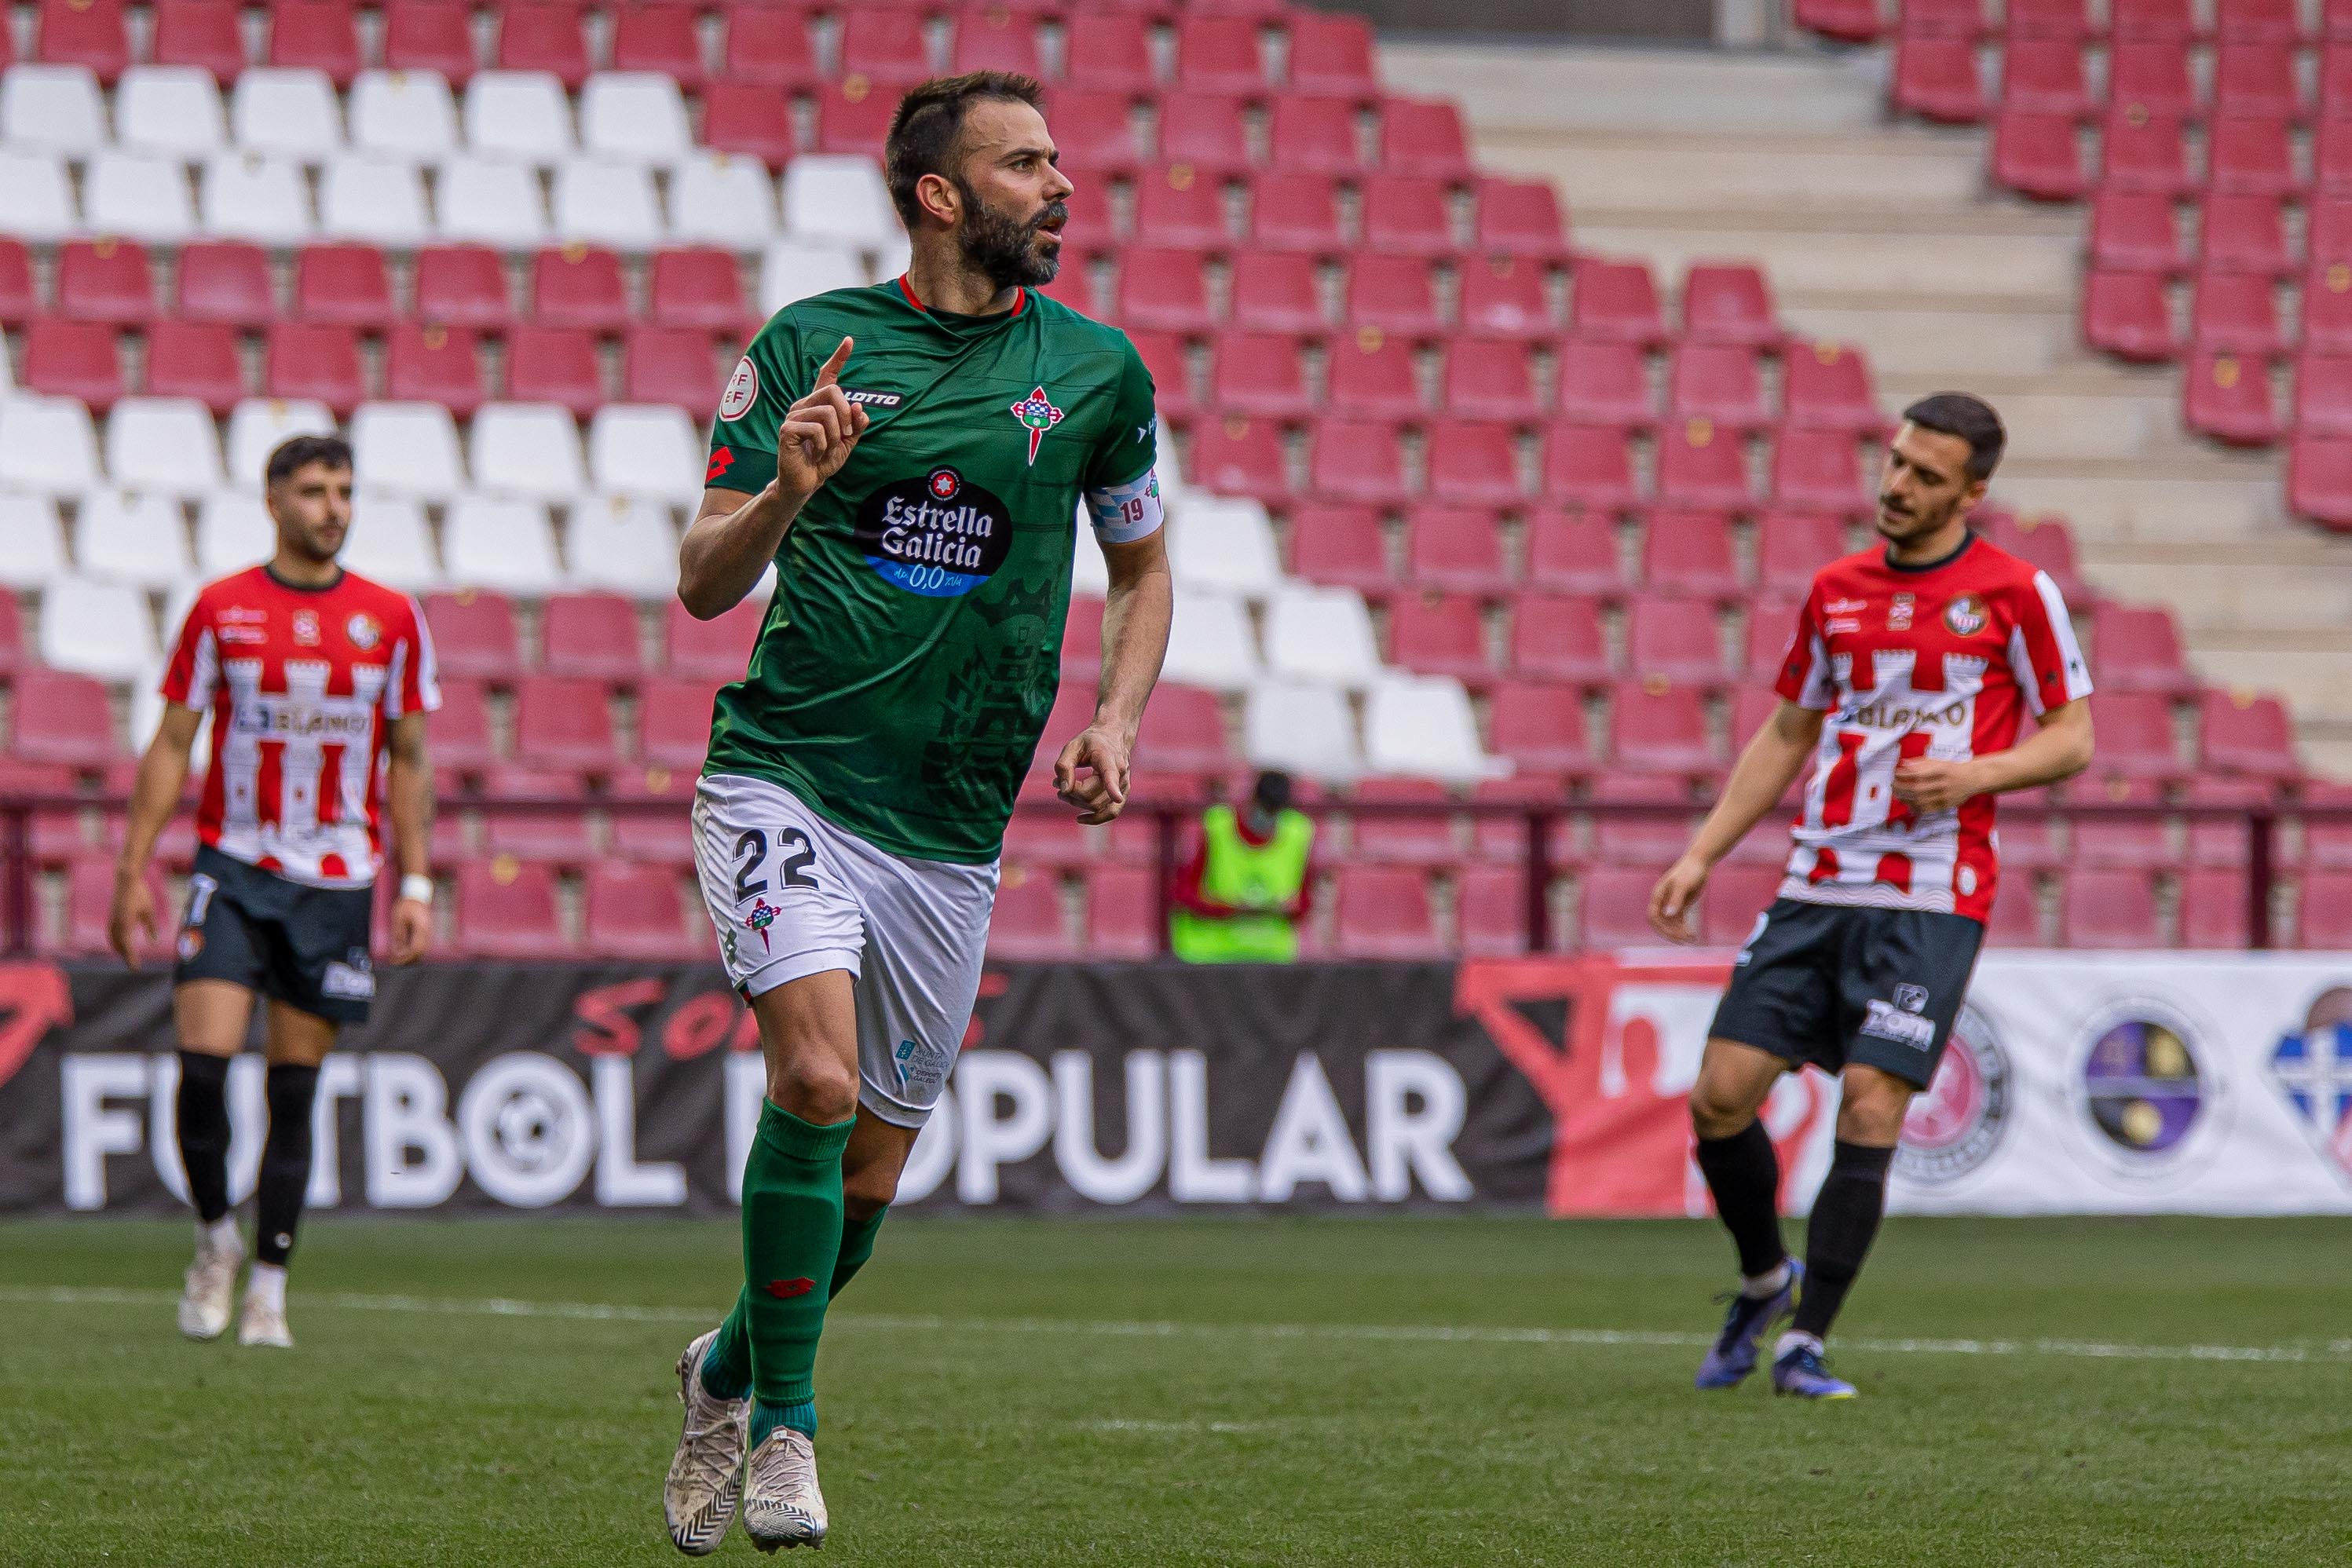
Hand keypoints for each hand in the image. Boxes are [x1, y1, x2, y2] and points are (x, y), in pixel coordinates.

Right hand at [107, 869, 157, 967]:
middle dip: (126, 956)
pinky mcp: (112, 916)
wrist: (127, 881)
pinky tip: (119, 943)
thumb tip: (153, 942)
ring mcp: (112, 920)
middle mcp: (116, 925)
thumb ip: (151, 927)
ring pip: (114, 940)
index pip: (128, 947)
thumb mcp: (149, 912)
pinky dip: (115, 941)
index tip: (136, 968)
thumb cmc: (141, 895)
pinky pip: (111, 933)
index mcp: (125, 925)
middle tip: (134, 966)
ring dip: (119, 949)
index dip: (131, 959)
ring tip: (126, 957)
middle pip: (120, 946)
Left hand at [390, 896, 431, 964]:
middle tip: (396, 962)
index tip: (395, 961)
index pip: (416, 949)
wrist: (417, 894)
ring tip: (399, 958)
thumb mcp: (398, 919)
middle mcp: (427, 931)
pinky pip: (422, 944)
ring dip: (411, 955)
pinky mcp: (427, 930)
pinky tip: (405, 950)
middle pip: (421, 951)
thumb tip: (398, 952)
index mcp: (421, 928)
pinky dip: (414, 950)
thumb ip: (398, 936)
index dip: (406, 957)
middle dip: (409, 959)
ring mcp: (429, 931)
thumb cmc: (407, 905)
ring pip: (422, 949)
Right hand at [774, 336, 870, 500]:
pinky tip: (815, 455)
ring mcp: (793, 416)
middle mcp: (804, 404)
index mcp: (818, 404)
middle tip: (845, 436)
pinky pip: (817, 430)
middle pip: (834, 392)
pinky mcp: (787, 430)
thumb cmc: (824, 460)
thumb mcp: (848, 442)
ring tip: (827, 449)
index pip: (828, 375)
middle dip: (847, 416)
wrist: (806, 482)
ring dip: (835, 437)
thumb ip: (856, 425)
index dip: (839, 357)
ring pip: (828, 414)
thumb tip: (860, 408)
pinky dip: (823, 446)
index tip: (849, 340)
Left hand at [1054, 722, 1131, 824]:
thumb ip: (1064, 766)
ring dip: (1076, 803)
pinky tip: (1080, 818)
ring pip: (1096, 807)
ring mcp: (1124, 787)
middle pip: (1091, 797)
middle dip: (1070, 794)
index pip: (1111, 775)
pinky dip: (1095, 819)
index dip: (1113, 787)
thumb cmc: (1091, 742)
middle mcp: (1120, 774)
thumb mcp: (1072, 746)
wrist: (1114, 738)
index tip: (1117, 798)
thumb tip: (1064, 790)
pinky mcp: (1123, 796)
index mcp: (1108, 758)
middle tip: (1056, 782)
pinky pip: (1110, 813)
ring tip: (1064, 791)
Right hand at [1647, 854, 1708, 944]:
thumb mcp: (1683, 884)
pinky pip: (1679, 921)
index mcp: (1658, 896)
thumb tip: (1668, 914)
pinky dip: (1684, 929)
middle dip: (1671, 933)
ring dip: (1679, 933)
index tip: (1675, 935)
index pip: (1654, 916)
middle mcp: (1662, 901)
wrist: (1699, 863)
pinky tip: (1693, 935)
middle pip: (1661, 923)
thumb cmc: (1689, 871)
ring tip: (1692, 939)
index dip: (1662, 928)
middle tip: (1684, 940)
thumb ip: (1675, 899)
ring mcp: (1671, 904)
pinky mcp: (1680, 906)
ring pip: (1671, 924)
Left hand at [1892, 756, 1981, 814]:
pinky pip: (1928, 810)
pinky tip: (1908, 803)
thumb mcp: (1938, 761)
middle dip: (1901, 788)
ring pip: (1922, 801)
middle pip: (1918, 789)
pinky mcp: (1947, 805)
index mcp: (1943, 770)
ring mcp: (1947, 796)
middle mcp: (1945, 783)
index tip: (1895, 773)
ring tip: (1898, 794)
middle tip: (1893, 785)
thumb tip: (1903, 764)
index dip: (1904, 775)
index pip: (1919, 774)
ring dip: (1906, 799)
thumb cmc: (1951, 769)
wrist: (1973, 778)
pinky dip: (1915, 808)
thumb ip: (1920, 763)